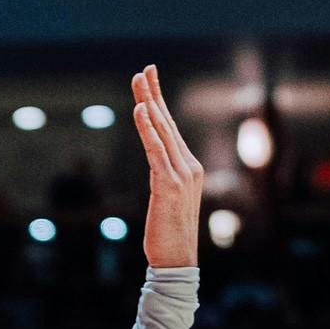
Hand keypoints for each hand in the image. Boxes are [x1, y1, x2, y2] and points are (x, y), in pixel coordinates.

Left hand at [132, 64, 202, 267]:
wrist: (177, 260)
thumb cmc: (169, 236)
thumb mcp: (167, 202)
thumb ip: (164, 181)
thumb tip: (156, 171)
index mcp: (190, 168)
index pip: (170, 129)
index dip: (159, 103)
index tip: (151, 80)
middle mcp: (189, 166)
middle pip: (167, 123)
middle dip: (154, 94)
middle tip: (144, 69)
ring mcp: (181, 174)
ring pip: (162, 131)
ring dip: (149, 102)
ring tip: (139, 80)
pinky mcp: (168, 184)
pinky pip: (155, 151)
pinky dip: (147, 129)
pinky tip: (140, 110)